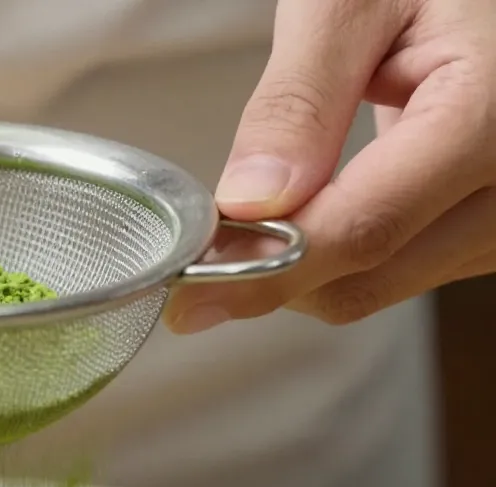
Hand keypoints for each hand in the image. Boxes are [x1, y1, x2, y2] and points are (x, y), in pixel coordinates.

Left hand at [166, 0, 495, 333]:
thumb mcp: (353, 1)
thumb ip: (300, 101)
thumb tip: (249, 201)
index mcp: (493, 116)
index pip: (363, 228)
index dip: (263, 266)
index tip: (190, 289)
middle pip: (365, 278)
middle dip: (272, 271)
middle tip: (205, 244)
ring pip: (378, 286)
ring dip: (305, 266)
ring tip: (265, 208)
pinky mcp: (491, 230)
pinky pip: (400, 271)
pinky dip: (342, 254)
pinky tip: (318, 204)